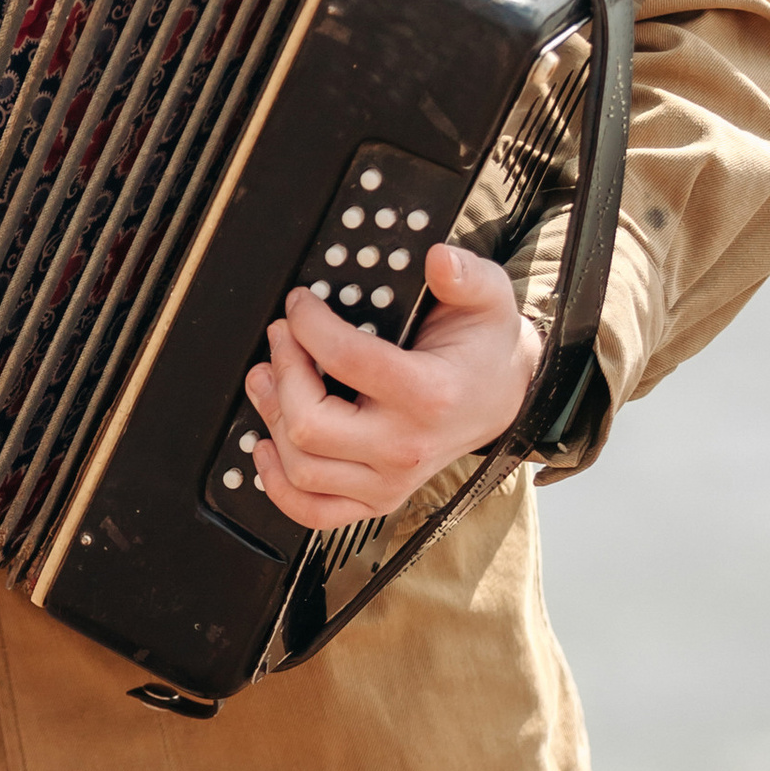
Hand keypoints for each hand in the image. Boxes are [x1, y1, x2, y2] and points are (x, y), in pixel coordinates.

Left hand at [241, 242, 538, 533]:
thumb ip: (465, 274)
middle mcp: (407, 448)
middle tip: (280, 336)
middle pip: (310, 424)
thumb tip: (438, 259)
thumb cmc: (485, 346)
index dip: (308, 325)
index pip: (347, 361)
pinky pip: (313, 511)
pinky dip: (278, 485)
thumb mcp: (487, 297)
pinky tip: (266, 446)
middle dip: (283, 371)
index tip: (299, 304)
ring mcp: (390, 481)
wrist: (503, 395)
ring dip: (270, 419)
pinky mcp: (376, 499)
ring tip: (267, 378)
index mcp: (430, 395)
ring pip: (302, 468)